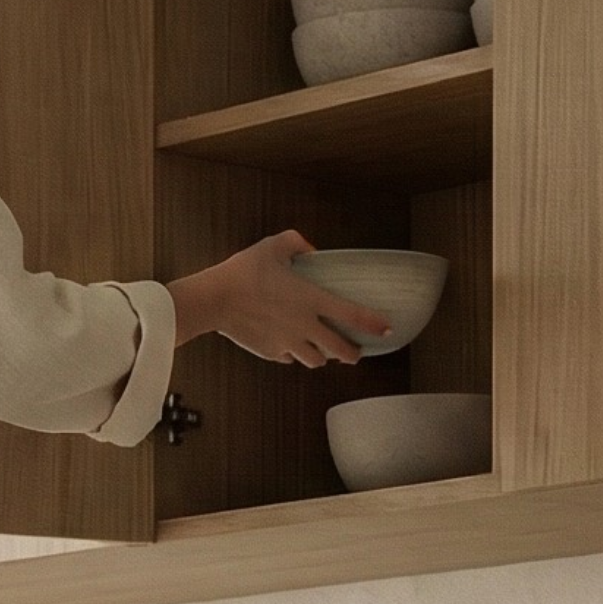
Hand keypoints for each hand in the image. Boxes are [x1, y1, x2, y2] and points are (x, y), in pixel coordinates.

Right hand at [167, 230, 386, 365]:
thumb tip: (309, 249)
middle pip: (338, 349)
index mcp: (311, 299)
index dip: (373, 323)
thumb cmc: (244, 271)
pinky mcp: (271, 353)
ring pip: (315, 361)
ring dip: (323, 357)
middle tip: (355, 353)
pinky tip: (292, 348)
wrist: (216, 300)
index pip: (352, 315)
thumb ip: (297, 243)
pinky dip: (295, 355)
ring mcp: (288, 343)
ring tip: (323, 353)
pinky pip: (290, 358)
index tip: (386, 329)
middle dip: (351, 353)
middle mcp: (305, 326)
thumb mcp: (274, 245)